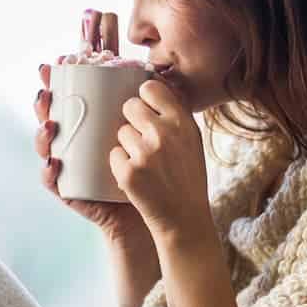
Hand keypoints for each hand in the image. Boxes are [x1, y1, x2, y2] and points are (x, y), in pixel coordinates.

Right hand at [35, 12, 148, 244]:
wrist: (161, 211)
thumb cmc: (156, 169)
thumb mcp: (151, 133)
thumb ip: (148, 107)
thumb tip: (153, 73)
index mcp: (92, 126)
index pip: (72, 99)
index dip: (61, 80)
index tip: (60, 62)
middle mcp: (76, 143)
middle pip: (52, 117)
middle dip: (44, 102)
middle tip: (46, 90)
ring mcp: (71, 167)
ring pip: (47, 147)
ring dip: (42, 134)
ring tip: (50, 125)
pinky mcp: (71, 191)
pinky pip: (54, 182)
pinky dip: (49, 172)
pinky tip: (54, 162)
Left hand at [110, 74, 216, 249]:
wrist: (185, 218)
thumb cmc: (187, 177)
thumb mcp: (191, 141)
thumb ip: (174, 115)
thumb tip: (151, 87)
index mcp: (182, 122)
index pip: (150, 88)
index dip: (144, 97)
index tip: (145, 108)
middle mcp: (164, 133)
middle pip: (129, 106)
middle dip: (131, 120)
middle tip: (143, 141)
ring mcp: (145, 153)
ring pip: (120, 133)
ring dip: (127, 146)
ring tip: (146, 165)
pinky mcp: (129, 173)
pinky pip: (114, 155)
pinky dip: (121, 166)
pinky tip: (139, 178)